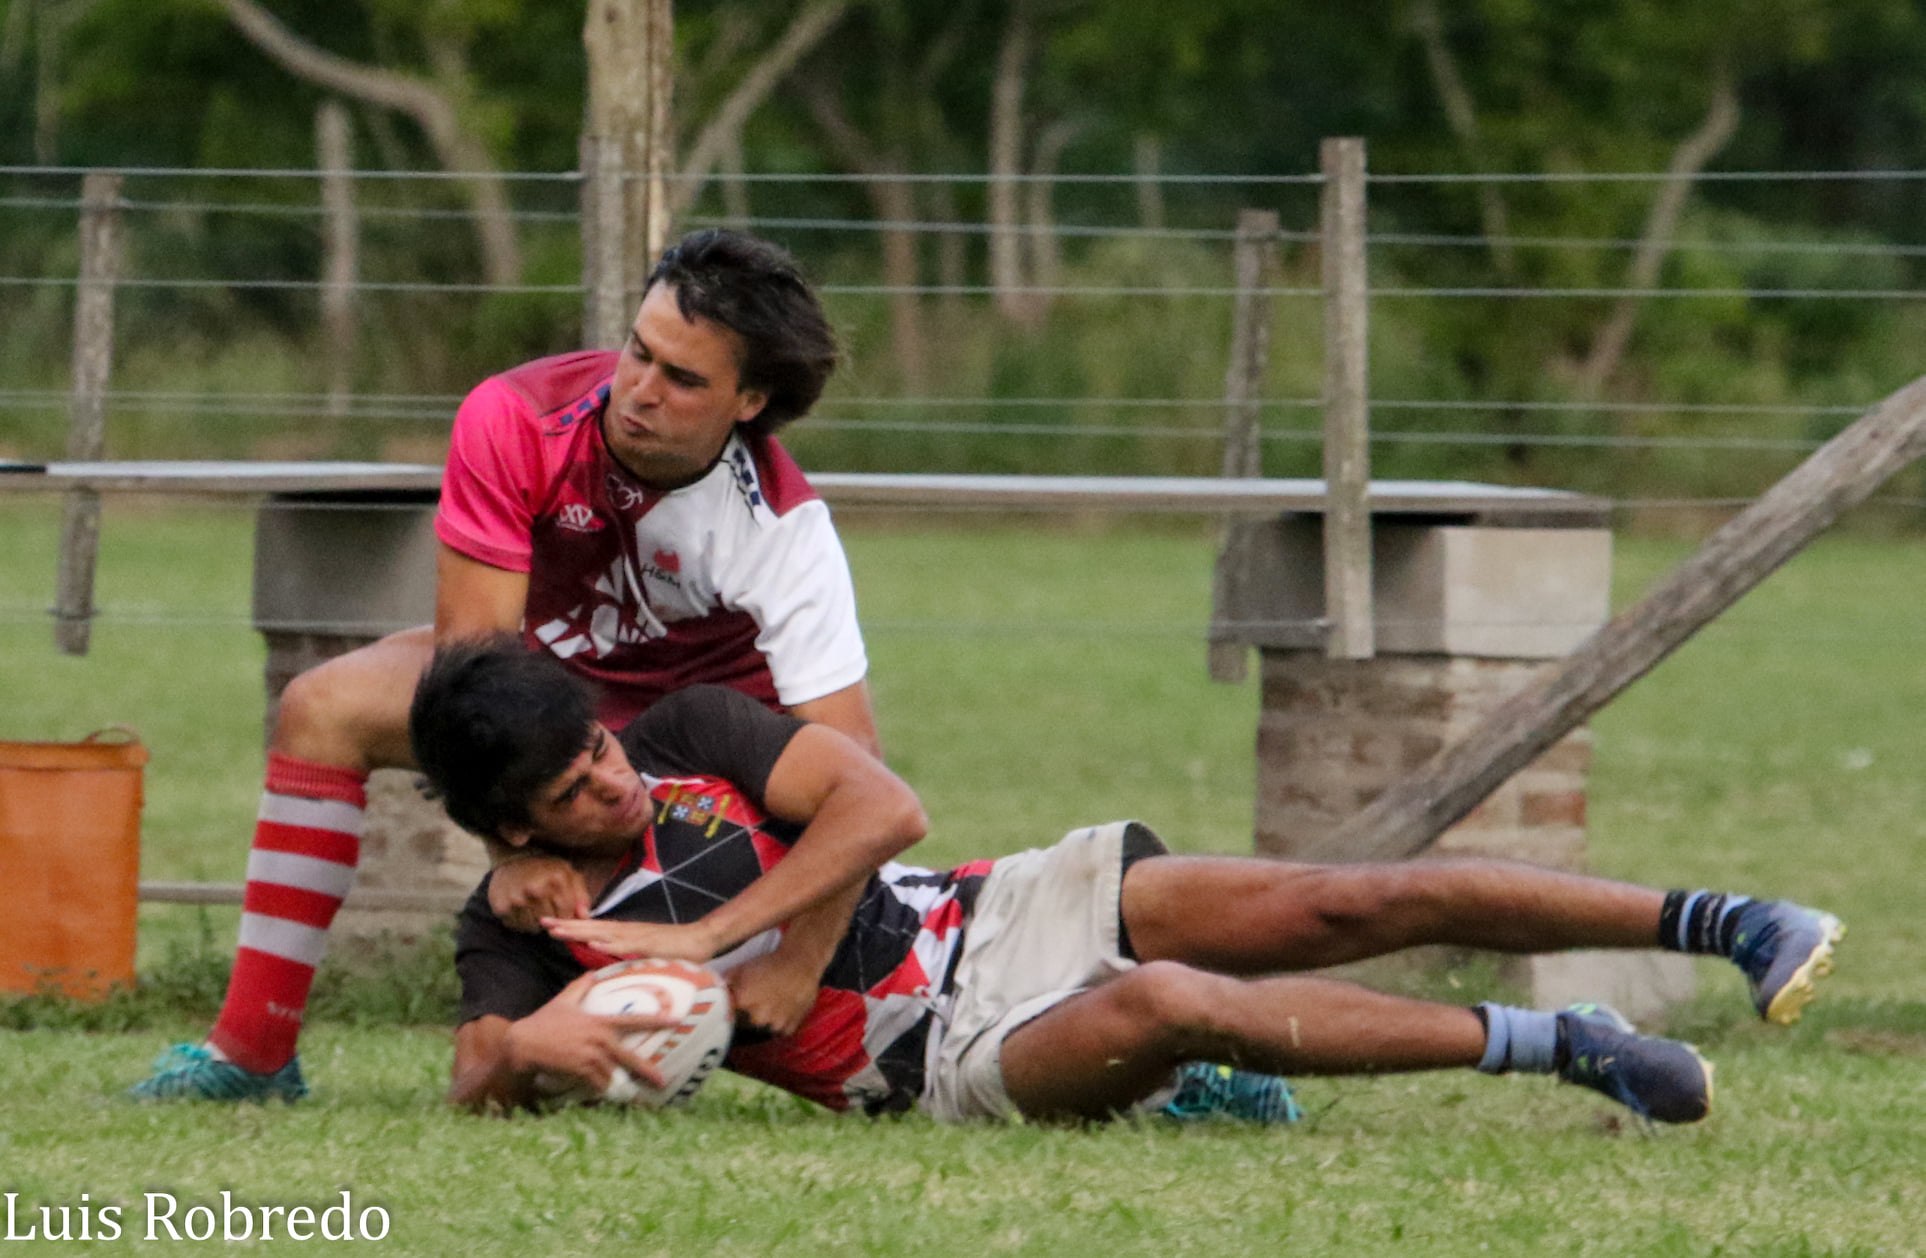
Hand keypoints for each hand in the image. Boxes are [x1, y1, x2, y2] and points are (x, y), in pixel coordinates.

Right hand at [489, 856, 590, 932]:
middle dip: (551, 917)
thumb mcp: (568, 875)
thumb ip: (581, 895)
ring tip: (533, 906)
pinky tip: (521, 908)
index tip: (562, 908)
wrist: (513, 861)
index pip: (567, 912)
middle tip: (546, 905)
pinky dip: (520, 922)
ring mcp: (516, 898)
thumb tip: (585, 916)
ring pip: (534, 927)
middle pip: (550, 921)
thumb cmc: (546, 870)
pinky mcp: (501, 907)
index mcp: (556, 878)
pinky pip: (517, 926)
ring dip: (535, 922)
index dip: (566, 914)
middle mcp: (535, 888)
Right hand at [503, 971, 672, 1093]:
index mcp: (599, 1022)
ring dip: (620, 1086)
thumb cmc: (542, 1022)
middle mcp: (599, 1039)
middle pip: (630, 1057)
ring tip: (633, 1096)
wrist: (523, 1043)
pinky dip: (601, 1092)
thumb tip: (591, 974)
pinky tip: (606, 1098)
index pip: (634, 1020)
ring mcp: (590, 1056)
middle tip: (663, 1082)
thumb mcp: (563, 1002)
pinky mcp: (580, 1071)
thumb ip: (580, 988)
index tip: (675, 1021)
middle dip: (648, 1071)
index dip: (656, 1020)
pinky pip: (597, 1085)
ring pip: (612, 1075)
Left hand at [542, 916, 720, 962]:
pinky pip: (625, 944)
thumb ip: (630, 958)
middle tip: (543, 922)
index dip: (572, 926)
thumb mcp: (646, 955)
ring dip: (580, 930)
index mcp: (625, 933)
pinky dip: (608, 942)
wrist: (702, 939)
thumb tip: (613, 967)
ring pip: (602, 932)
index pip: (593, 928)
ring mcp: (637, 935)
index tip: (551, 926)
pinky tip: (593, 941)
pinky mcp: (648, 943)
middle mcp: (627, 930)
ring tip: (558, 930)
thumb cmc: (676, 949)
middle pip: (592, 926)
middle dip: (567, 925)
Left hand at [725, 951, 820, 1037]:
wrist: (800, 961)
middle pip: (747, 1022)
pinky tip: (784, 1009)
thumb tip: (715, 990)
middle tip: (759, 999)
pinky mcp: (791, 1025)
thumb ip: (725, 981)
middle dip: (750, 1013)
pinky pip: (782, 1030)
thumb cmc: (770, 962)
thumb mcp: (742, 966)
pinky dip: (782, 1023)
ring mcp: (775, 1023)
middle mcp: (757, 1017)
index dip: (734, 1007)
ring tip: (773, 1003)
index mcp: (742, 1002)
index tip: (739, 1001)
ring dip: (767, 1019)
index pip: (729, 1013)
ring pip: (765, 1027)